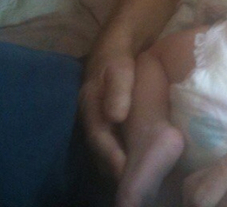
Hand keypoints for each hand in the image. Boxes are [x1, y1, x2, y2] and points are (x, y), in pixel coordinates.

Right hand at [78, 49, 135, 178]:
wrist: (118, 42)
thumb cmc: (119, 53)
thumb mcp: (120, 65)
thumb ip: (118, 88)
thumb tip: (115, 117)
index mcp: (89, 104)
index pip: (99, 137)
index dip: (111, 156)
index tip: (125, 172)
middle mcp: (90, 115)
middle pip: (100, 148)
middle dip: (113, 167)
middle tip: (132, 185)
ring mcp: (98, 117)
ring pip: (106, 146)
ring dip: (118, 162)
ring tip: (136, 178)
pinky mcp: (109, 118)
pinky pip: (114, 139)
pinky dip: (123, 151)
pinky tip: (137, 160)